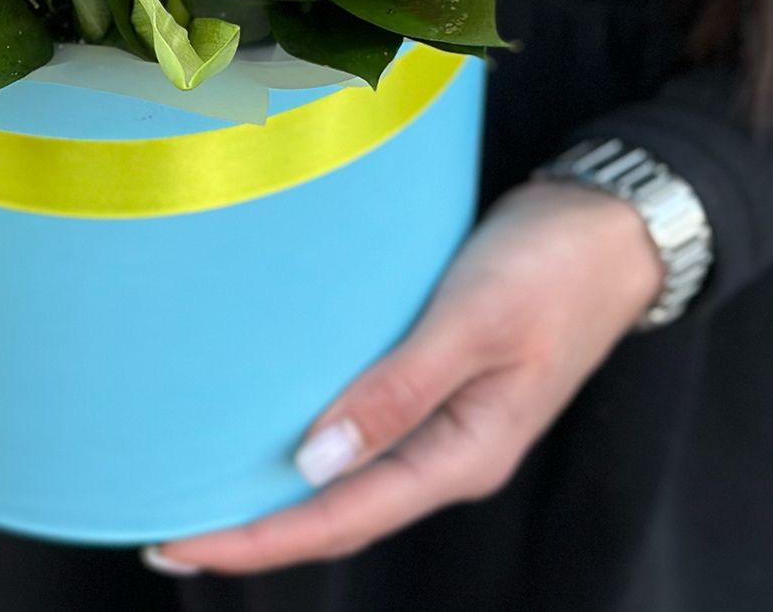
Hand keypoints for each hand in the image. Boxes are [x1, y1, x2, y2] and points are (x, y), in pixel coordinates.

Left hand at [150, 181, 664, 575]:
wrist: (610, 228)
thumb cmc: (547, 271)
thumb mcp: (474, 326)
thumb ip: (397, 392)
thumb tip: (313, 462)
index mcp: (461, 455)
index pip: (338, 518)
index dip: (255, 540)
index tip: (177, 543)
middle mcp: (446, 452)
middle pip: (335, 512)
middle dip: (251, 529)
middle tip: (163, 532)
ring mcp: (443, 419)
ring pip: (344, 475)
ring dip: (275, 490)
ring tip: (199, 489)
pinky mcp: (435, 379)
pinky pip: (360, 428)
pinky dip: (307, 440)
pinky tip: (268, 427)